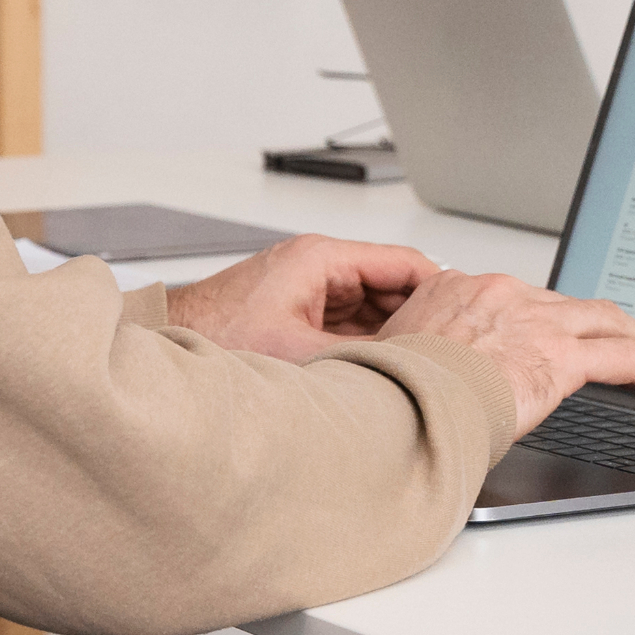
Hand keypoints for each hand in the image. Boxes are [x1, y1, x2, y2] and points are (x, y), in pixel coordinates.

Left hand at [165, 237, 439, 365]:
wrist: (165, 345)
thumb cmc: (214, 335)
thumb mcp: (300, 353)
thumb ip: (358, 359)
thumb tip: (403, 375)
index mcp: (322, 259)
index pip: (406, 263)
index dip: (443, 292)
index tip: (468, 319)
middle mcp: (317, 268)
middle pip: (394, 287)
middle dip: (421, 319)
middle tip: (451, 353)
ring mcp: (309, 291)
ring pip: (373, 310)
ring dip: (394, 336)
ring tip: (421, 367)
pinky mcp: (298, 314)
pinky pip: (350, 325)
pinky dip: (368, 346)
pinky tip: (380, 373)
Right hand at [372, 268, 634, 434]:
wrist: (396, 403)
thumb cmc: (390, 396)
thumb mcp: (401, 364)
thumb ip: (426, 361)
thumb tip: (433, 388)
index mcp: (456, 291)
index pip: (515, 299)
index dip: (542, 317)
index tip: (550, 333)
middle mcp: (500, 293)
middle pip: (566, 305)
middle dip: (597, 325)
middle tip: (622, 342)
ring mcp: (534, 319)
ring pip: (605, 321)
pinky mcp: (561, 355)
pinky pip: (627, 357)